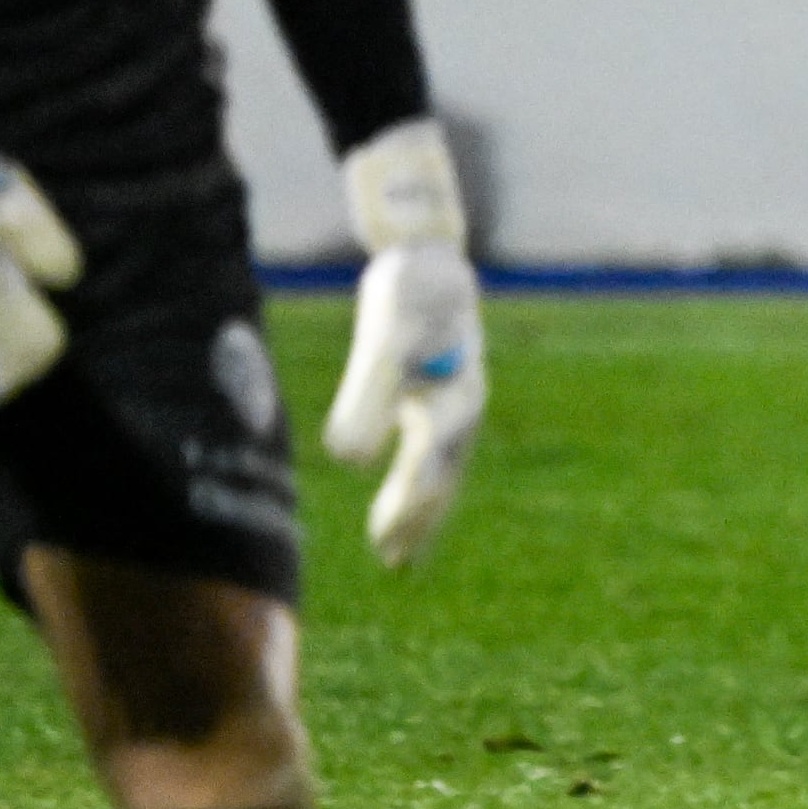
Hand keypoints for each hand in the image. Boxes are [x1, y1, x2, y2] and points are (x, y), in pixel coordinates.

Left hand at [324, 118, 484, 566]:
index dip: (412, 506)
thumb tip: (346, 460)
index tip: (389, 544)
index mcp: (458, 399)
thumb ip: (366, 397)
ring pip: (438, 466)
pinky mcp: (434, 388)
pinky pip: (428, 446)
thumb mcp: (383, 341)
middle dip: (419, 517)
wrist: (426, 248)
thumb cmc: (408, 291)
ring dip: (419, 504)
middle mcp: (461, 405)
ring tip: (395, 546)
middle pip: (441, 475)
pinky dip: (415, 475)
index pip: (433, 467)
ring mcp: (451, 398)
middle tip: (394, 560)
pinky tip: (398, 485)